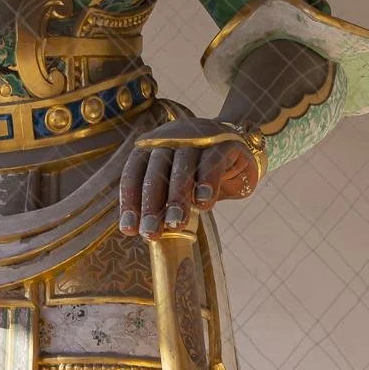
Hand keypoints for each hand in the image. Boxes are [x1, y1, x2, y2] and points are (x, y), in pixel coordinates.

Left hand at [117, 118, 261, 238]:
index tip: (129, 229)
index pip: (134, 173)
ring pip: (183, 166)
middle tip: (151, 232)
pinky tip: (204, 203)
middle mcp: (170, 138)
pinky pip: (212, 162)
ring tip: (177, 222)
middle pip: (156, 171)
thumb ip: (163, 202)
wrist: (239, 151)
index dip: (130, 201)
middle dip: (152, 204)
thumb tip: (148, 232)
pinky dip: (207, 183)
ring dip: (178, 196)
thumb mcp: (178, 186)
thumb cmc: (200, 175)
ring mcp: (197, 137)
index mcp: (152, 148)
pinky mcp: (223, 143)